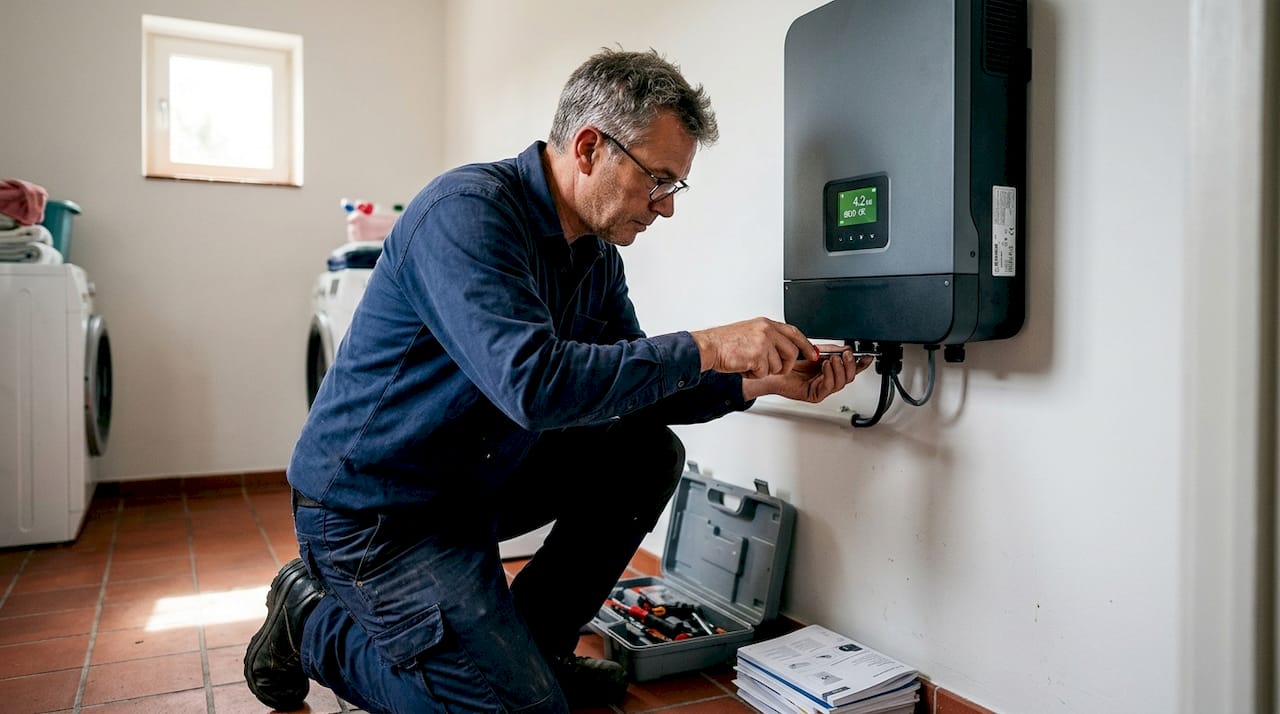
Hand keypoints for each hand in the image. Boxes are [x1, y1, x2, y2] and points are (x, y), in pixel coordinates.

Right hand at [690, 318, 816, 378]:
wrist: (709, 346)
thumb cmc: (726, 343)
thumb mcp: (751, 332)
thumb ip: (769, 338)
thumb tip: (784, 349)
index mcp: (766, 324)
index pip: (794, 333)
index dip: (806, 345)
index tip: (813, 354)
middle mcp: (767, 330)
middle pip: (791, 353)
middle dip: (784, 366)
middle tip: (770, 368)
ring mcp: (763, 342)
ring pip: (778, 366)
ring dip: (764, 370)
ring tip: (749, 363)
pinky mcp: (758, 355)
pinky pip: (765, 372)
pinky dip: (754, 374)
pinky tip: (744, 366)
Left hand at [742, 345, 873, 402]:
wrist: (772, 370)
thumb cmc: (788, 362)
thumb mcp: (813, 351)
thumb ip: (831, 350)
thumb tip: (847, 349)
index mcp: (828, 370)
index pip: (849, 368)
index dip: (860, 363)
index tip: (867, 356)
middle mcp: (826, 380)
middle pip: (849, 377)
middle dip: (850, 364)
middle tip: (847, 355)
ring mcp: (821, 388)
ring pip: (841, 382)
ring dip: (839, 369)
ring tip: (832, 359)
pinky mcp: (814, 395)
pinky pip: (829, 387)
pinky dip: (830, 374)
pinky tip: (825, 366)